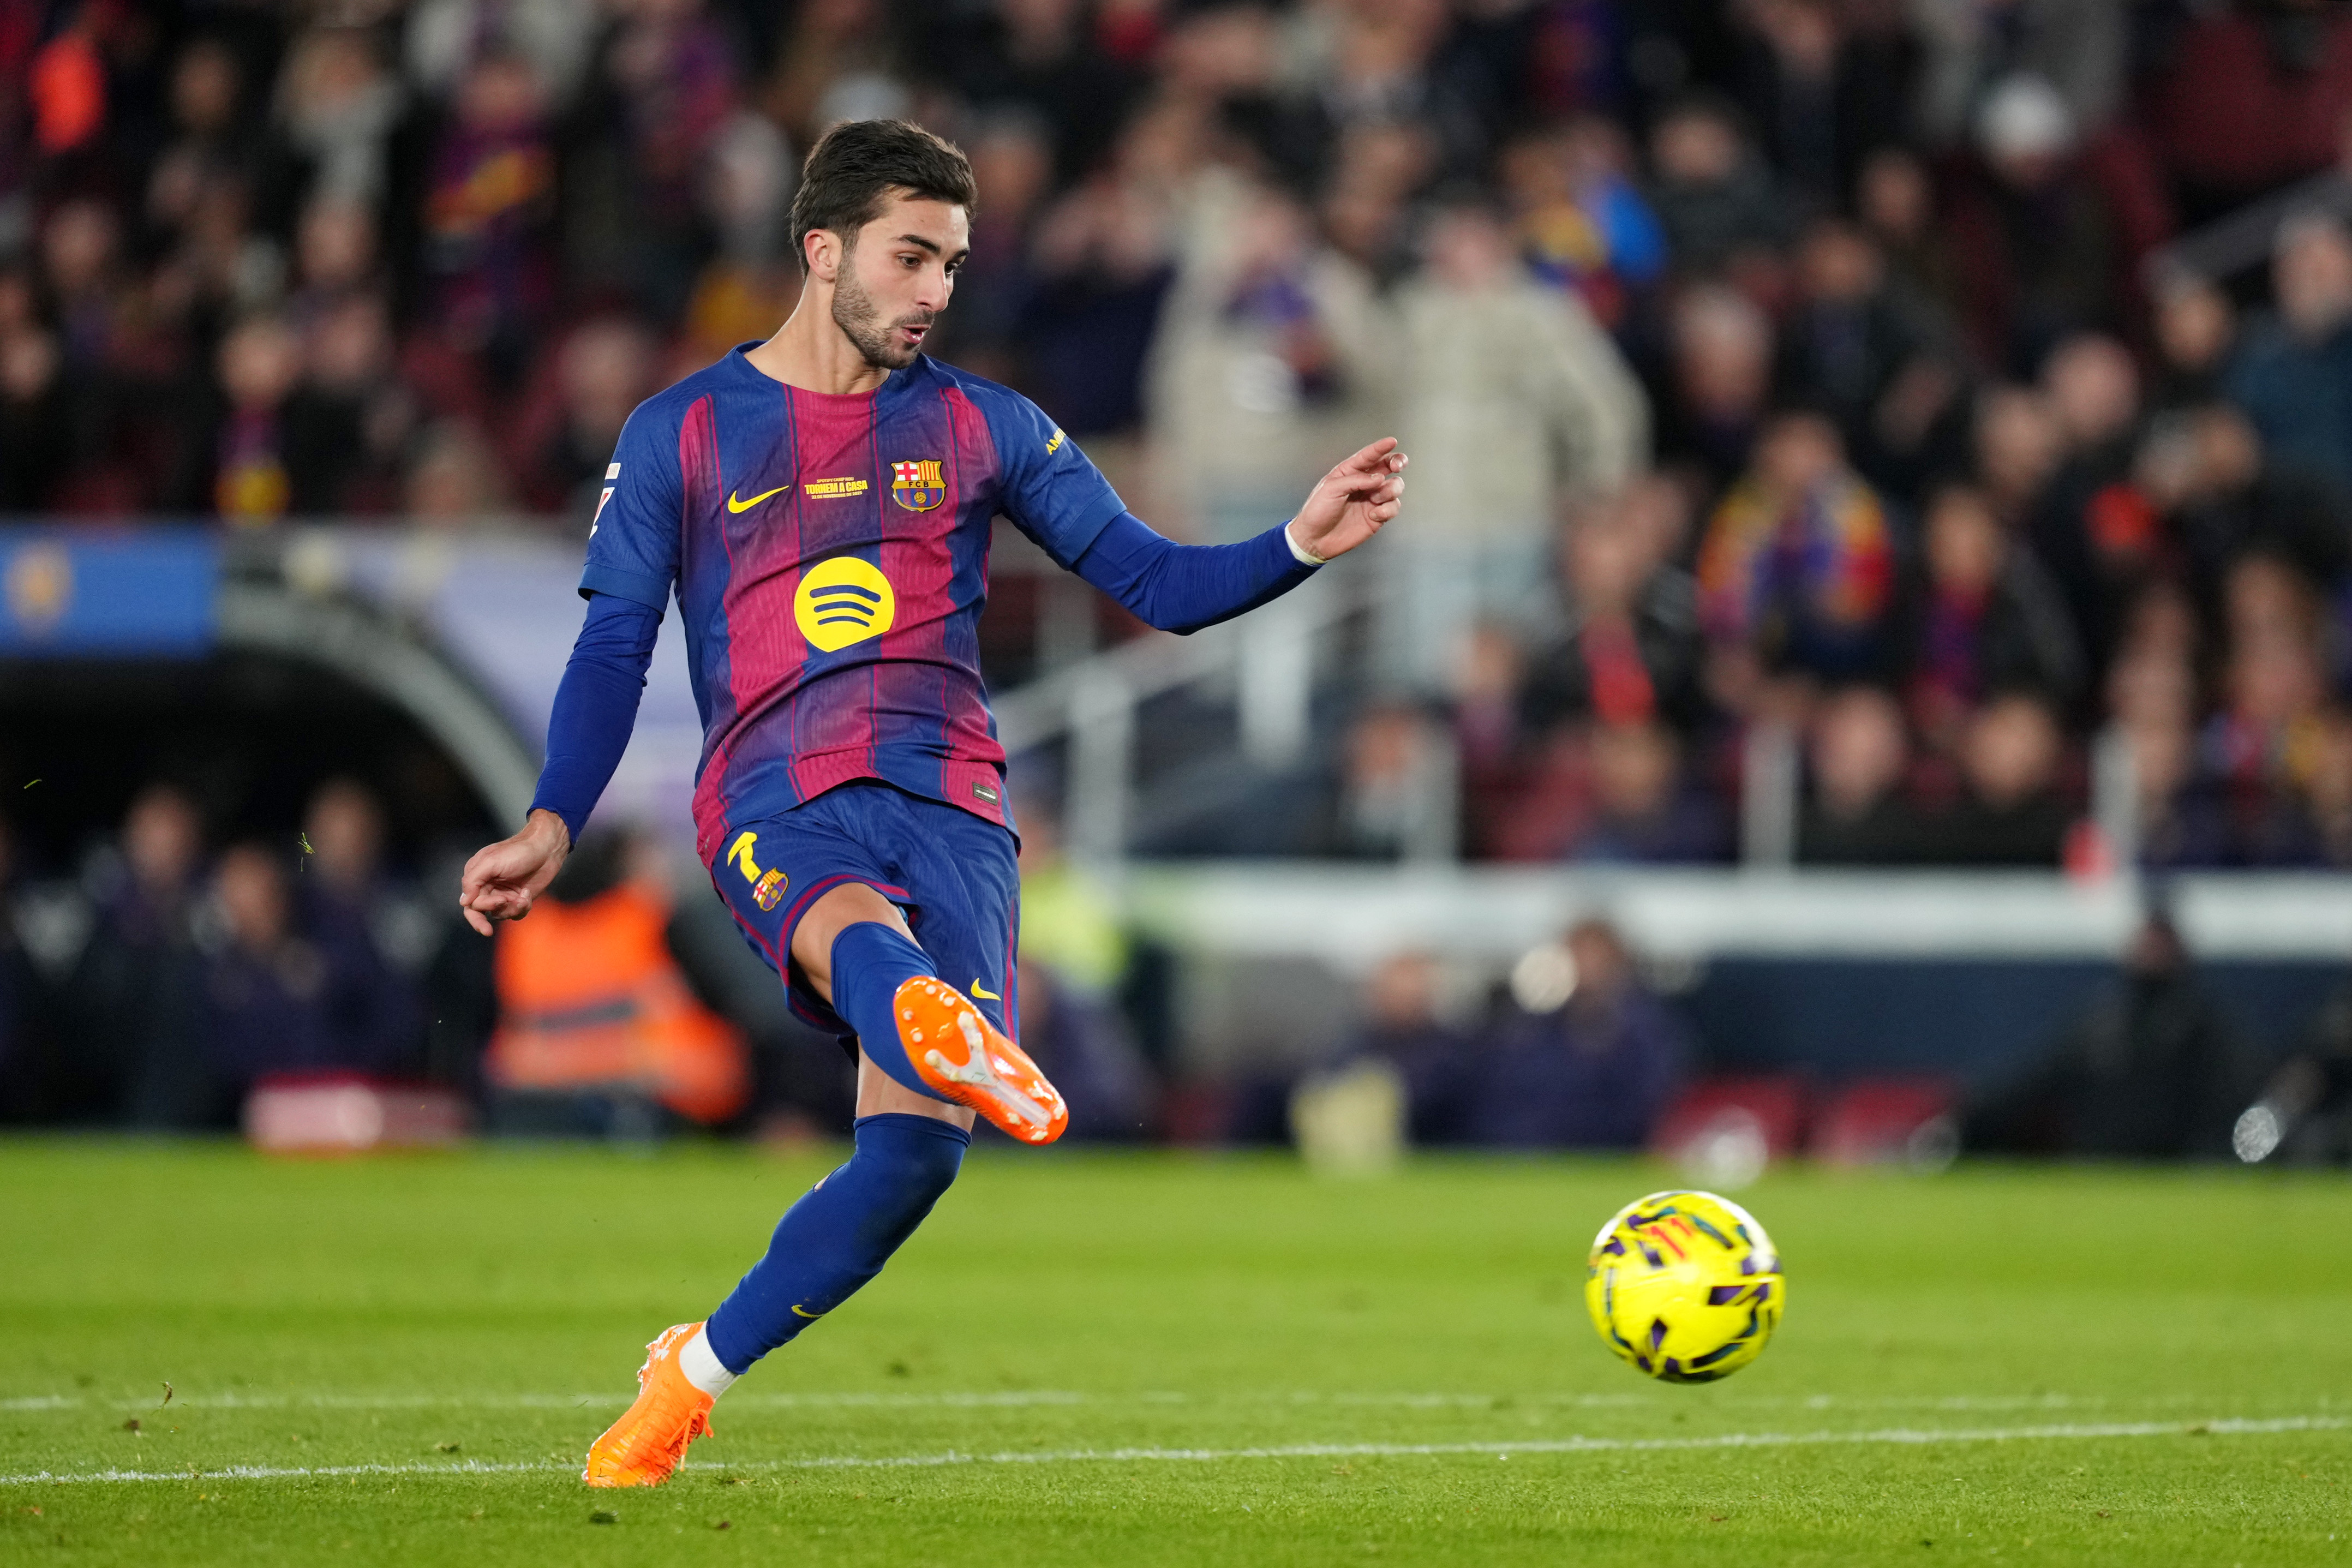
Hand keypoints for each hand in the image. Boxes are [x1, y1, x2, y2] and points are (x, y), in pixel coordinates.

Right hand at [458, 809, 571, 936]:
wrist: (546, 849)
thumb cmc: (518, 852)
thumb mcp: (490, 862)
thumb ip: (473, 880)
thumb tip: (464, 902)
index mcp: (476, 877)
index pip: (469, 902)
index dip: (480, 907)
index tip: (500, 901)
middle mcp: (487, 888)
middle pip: (478, 913)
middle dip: (482, 922)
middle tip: (487, 931)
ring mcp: (503, 894)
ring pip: (499, 914)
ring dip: (511, 909)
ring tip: (523, 897)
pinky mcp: (518, 899)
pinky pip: (515, 914)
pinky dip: (522, 908)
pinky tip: (528, 894)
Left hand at [1286, 437, 1406, 562]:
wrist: (1315, 539)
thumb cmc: (1317, 511)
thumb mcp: (1331, 489)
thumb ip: (1356, 480)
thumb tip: (1379, 477)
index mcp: (1349, 472)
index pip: (1368, 456)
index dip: (1381, 448)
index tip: (1392, 442)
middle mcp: (1364, 483)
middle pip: (1388, 467)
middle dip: (1396, 463)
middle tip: (1396, 466)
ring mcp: (1372, 499)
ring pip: (1395, 486)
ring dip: (1389, 490)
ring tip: (1374, 498)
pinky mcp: (1377, 515)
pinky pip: (1393, 507)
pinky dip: (1388, 509)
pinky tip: (1374, 514)